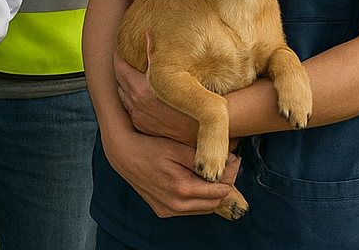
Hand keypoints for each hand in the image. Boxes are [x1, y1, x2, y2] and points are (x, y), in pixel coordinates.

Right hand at [104, 127, 240, 218]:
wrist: (123, 153)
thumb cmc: (149, 146)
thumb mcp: (176, 148)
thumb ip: (202, 158)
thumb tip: (227, 161)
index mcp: (182, 190)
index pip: (220, 190)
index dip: (231, 173)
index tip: (235, 159)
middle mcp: (177, 205)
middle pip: (215, 201)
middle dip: (224, 183)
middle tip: (227, 165)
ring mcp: (169, 210)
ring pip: (203, 207)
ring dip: (211, 192)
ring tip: (212, 172)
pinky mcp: (163, 211)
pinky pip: (189, 209)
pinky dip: (197, 198)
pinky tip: (195, 181)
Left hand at [114, 40, 197, 144]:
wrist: (203, 126)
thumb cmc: (190, 98)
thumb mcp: (173, 73)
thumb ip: (155, 53)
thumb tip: (147, 34)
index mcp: (138, 89)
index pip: (119, 67)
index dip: (119, 56)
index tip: (120, 50)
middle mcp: (135, 104)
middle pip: (120, 81)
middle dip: (121, 70)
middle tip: (126, 60)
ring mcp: (138, 117)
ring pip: (124, 96)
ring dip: (126, 86)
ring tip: (132, 76)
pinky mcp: (143, 126)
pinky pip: (132, 110)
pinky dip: (133, 101)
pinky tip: (141, 95)